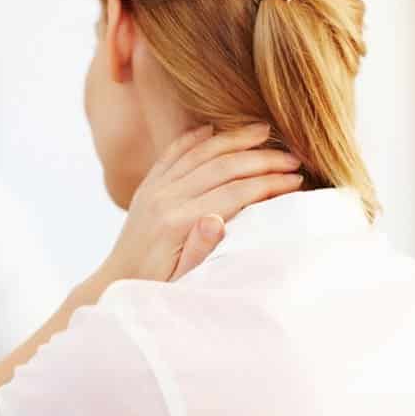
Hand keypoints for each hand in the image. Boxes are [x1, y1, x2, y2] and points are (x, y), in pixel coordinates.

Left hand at [95, 123, 302, 285]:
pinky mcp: (148, 184)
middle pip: (221, 166)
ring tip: (265, 132)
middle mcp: (164, 198)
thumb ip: (200, 250)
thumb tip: (216, 219)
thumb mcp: (182, 280)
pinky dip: (194, 137)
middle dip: (262, 159)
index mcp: (177, 223)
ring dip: (235, 140)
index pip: (234, 193)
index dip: (268, 184)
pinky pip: (172, 152)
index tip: (297, 180)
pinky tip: (214, 129)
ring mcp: (154, 188)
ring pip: (199, 152)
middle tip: (294, 158)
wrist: (117, 279)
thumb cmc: (156, 286)